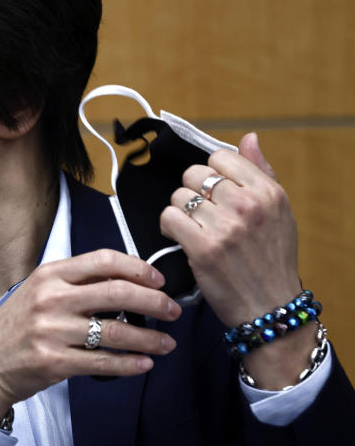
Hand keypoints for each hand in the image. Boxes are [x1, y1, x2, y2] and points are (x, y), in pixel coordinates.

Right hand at [0, 249, 180, 424]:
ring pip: (117, 331)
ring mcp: (52, 331)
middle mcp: (50, 299)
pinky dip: (131, 364)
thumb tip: (125, 281)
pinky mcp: (55, 362)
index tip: (158, 280)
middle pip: (118, 292)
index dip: (138, 268)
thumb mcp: (36, 291)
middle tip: (172, 310)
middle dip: (155, 302)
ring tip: (166, 343)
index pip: (104, 261)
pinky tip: (145, 363)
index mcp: (49, 275)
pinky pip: (104, 362)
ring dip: (150, 338)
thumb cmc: (15, 327)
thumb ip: (73, 283)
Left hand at [159, 133, 299, 327]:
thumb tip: (248, 138)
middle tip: (200, 213)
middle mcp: (248, 205)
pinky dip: (168, 226)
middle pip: (195, 175)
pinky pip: (169, 217)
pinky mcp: (203, 247)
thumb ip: (260, 172)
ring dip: (179, 211)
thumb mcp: (279, 212)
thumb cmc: (270, 259)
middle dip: (191, 192)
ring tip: (192, 227)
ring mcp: (226, 226)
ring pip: (179, 195)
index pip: (220, 158)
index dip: (211, 174)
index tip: (214, 193)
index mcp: (268, 192)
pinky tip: (179, 237)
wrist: (269, 307)